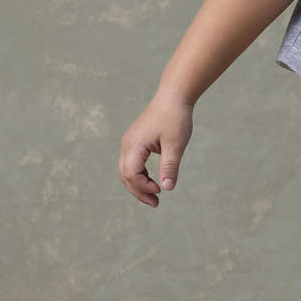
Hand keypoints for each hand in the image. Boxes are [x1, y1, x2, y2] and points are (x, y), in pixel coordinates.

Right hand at [118, 89, 194, 206]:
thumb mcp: (175, 145)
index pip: (130, 174)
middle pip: (125, 175)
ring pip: (127, 170)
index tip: (160, 191)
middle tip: (156, 203)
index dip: (143, 187)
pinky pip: (132, 163)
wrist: (173, 97)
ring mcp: (130, 143)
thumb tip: (167, 188)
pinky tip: (153, 182)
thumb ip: (170, 167)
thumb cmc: (175, 118)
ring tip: (155, 196)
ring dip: (138, 185)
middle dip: (138, 191)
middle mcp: (127, 145)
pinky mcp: (135, 141)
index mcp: (134, 145)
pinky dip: (140, 175)